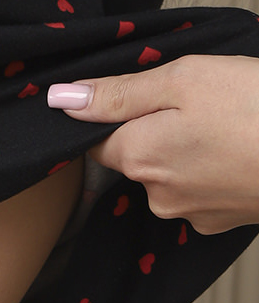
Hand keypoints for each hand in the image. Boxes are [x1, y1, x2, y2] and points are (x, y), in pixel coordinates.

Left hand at [49, 54, 258, 233]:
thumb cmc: (254, 111)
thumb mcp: (184, 79)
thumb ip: (120, 93)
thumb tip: (63, 101)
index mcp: (138, 157)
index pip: (97, 141)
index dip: (114, 115)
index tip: (142, 99)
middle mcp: (154, 195)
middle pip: (137, 158)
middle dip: (158, 132)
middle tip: (199, 106)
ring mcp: (186, 213)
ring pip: (170, 176)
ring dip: (188, 153)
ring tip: (225, 129)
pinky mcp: (216, 223)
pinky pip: (199, 192)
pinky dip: (212, 172)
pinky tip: (237, 153)